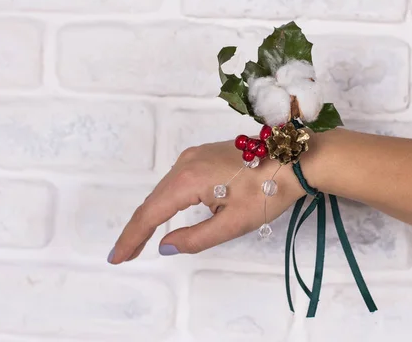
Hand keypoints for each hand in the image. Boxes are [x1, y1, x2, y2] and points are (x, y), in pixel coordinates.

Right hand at [107, 140, 305, 263]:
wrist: (295, 158)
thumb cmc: (268, 192)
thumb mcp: (233, 223)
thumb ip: (196, 238)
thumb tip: (165, 245)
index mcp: (188, 180)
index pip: (150, 213)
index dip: (132, 237)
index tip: (116, 257)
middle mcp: (185, 163)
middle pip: (154, 200)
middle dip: (139, 228)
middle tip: (126, 254)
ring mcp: (194, 155)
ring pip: (165, 189)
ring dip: (154, 214)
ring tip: (141, 239)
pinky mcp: (204, 154)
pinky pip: (178, 180)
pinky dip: (168, 200)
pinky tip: (168, 213)